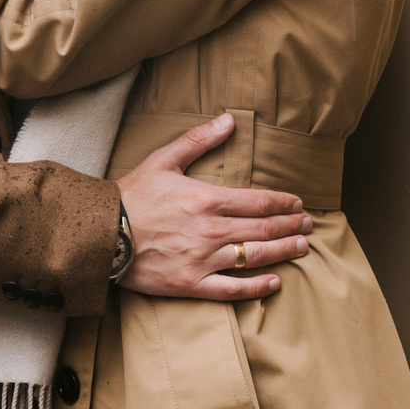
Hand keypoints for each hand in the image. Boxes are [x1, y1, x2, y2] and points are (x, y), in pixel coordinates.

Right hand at [115, 115, 311, 301]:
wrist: (102, 234)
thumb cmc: (132, 196)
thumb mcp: (163, 160)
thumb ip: (198, 140)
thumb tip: (229, 119)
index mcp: (207, 199)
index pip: (258, 202)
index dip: (283, 203)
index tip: (297, 203)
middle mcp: (212, 231)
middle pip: (264, 229)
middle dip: (291, 226)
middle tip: (308, 225)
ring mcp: (203, 260)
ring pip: (255, 258)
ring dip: (284, 251)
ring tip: (302, 247)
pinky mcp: (192, 284)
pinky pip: (232, 289)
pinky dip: (257, 287)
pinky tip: (274, 282)